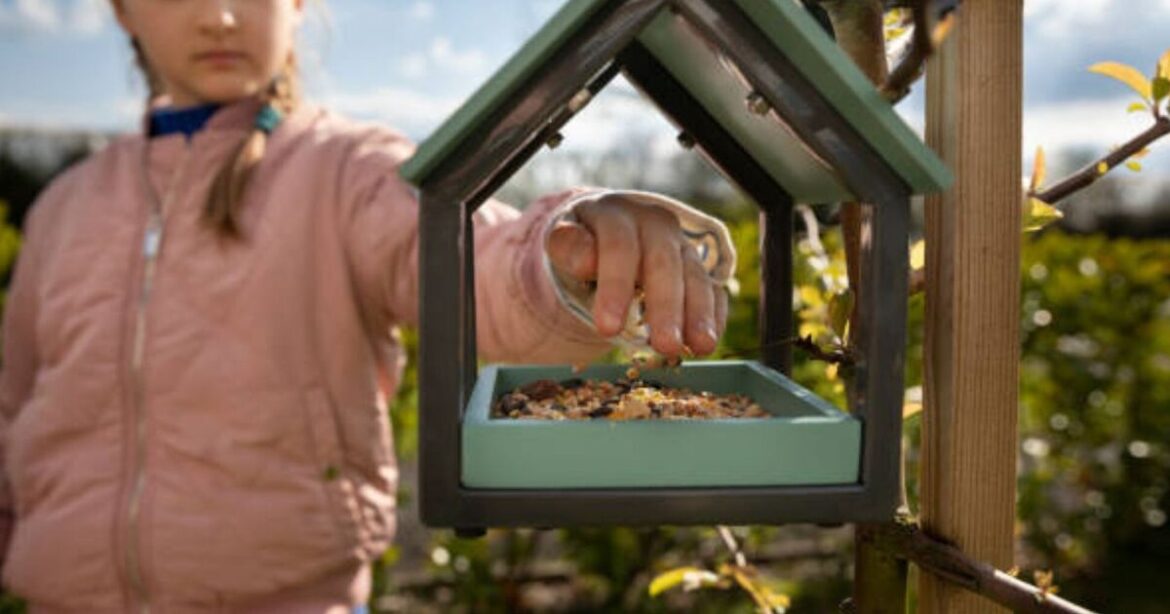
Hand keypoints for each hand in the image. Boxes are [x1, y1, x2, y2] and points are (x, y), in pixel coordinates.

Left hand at [546, 194, 727, 356]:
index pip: (619, 247)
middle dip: (665, 306)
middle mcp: (654, 224)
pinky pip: (713, 289)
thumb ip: (568, 247)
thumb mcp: (563, 243)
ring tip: (699, 346)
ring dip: (698, 313)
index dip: (615, 286)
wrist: (603, 236)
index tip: (608, 328)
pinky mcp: (697, 268)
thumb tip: (586, 262)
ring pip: (694, 276)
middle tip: (664, 345)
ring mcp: (680, 246)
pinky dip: (714, 315)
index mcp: (616, 215)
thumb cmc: (581, 247)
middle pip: (664, 264)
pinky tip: (708, 340)